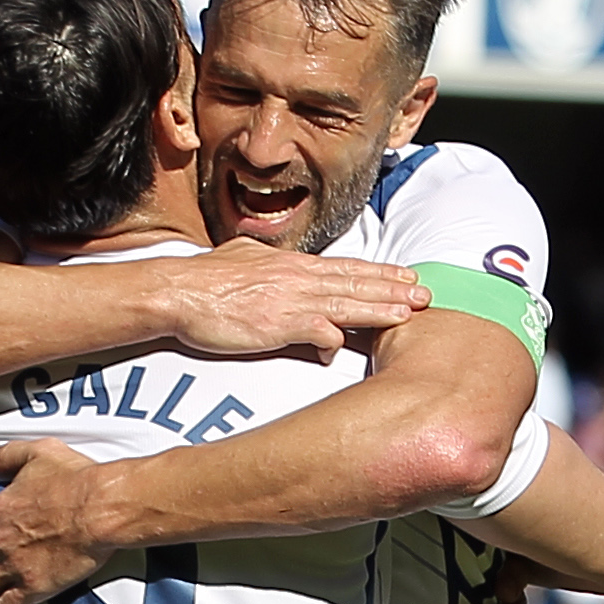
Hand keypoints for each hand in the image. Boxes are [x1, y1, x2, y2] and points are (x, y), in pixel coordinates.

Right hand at [151, 241, 427, 359]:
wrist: (178, 291)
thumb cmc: (205, 281)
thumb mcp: (243, 258)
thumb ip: (266, 261)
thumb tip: (274, 261)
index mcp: (292, 265)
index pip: (345, 268)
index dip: (377, 273)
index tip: (403, 276)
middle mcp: (298, 279)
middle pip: (355, 283)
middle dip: (392, 289)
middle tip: (425, 294)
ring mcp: (290, 301)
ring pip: (346, 304)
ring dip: (379, 309)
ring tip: (409, 313)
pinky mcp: (277, 324)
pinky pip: (315, 332)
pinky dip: (333, 340)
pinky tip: (348, 345)